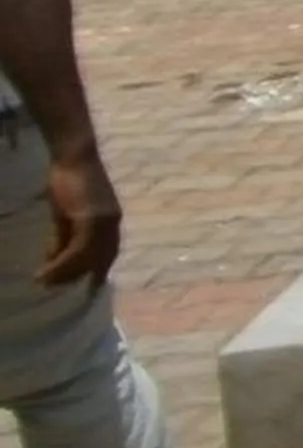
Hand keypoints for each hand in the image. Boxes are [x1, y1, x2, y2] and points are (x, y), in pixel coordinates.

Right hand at [40, 152, 119, 288]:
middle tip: (55, 289)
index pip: (107, 255)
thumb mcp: (66, 215)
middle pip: (99, 260)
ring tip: (44, 282)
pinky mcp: (92, 217)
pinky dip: (62, 262)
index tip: (85, 291)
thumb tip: (54, 261)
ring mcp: (104, 220)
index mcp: (111, 223)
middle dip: (77, 278)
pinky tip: (46, 269)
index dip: (97, 273)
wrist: (74, 156)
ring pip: (87, 258)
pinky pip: (79, 248)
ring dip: (64, 273)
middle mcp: (113, 224)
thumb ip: (64, 238)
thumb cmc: (69, 181)